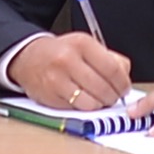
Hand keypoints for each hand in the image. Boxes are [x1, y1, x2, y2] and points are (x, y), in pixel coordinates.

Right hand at [7, 32, 134, 111]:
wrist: (27, 57)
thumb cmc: (60, 52)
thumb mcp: (85, 45)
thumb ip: (109, 57)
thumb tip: (125, 75)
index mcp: (82, 44)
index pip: (112, 68)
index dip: (123, 82)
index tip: (125, 88)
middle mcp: (68, 61)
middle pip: (103, 88)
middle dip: (114, 97)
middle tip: (115, 97)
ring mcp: (57, 81)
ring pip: (91, 103)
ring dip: (101, 105)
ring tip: (101, 100)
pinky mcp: (50, 98)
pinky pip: (76, 110)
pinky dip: (85, 108)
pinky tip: (85, 101)